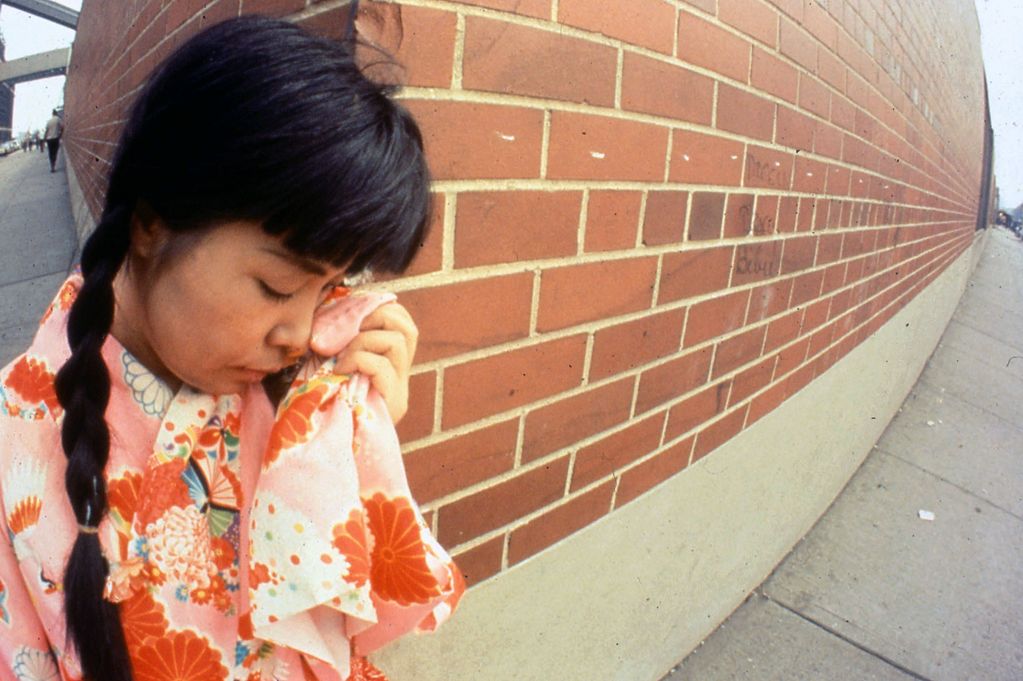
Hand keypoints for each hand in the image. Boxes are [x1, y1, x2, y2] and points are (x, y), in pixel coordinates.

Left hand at [331, 302, 418, 423]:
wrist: (323, 444)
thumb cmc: (320, 399)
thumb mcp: (332, 361)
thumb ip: (341, 339)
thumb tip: (338, 306)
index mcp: (390, 363)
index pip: (404, 324)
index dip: (383, 309)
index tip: (354, 311)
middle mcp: (401, 375)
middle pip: (408, 329)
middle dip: (377, 318)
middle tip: (349, 330)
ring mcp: (400, 390)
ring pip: (396, 342)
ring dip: (362, 341)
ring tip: (341, 356)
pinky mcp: (393, 403)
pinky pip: (381, 365)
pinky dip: (357, 359)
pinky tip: (340, 371)